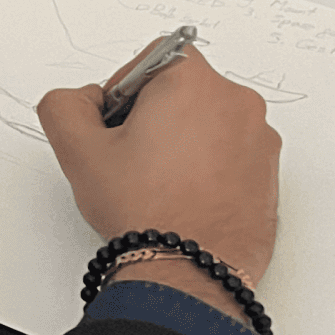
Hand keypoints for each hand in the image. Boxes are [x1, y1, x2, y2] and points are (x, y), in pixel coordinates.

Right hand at [37, 40, 280, 304]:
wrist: (189, 275)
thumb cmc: (144, 210)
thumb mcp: (79, 150)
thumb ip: (65, 105)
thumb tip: (83, 100)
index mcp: (194, 81)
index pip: (152, 59)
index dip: (126, 91)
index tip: (118, 128)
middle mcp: (237, 102)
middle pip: (184, 90)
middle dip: (156, 116)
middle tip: (134, 158)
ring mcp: (260, 139)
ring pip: (209, 122)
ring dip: (184, 142)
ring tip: (161, 183)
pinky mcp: (270, 173)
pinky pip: (233, 153)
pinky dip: (210, 167)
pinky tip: (186, 198)